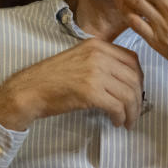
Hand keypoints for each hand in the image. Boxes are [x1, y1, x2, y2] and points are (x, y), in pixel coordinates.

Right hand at [0, 38, 143, 130]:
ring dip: (132, 111)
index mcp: (96, 45)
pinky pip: (117, 106)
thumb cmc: (51, 79)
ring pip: (128, 93)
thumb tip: (124, 80)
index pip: (132, 59)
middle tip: (135, 112)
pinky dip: (121, 117)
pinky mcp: (90, 91)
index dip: (138, 79)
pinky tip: (116, 122)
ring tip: (128, 121)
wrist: (29, 90)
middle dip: (138, 98)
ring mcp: (95, 72)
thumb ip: (101, 63)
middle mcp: (98, 55)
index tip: (136, 92)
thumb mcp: (78, 59)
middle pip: (133, 78)